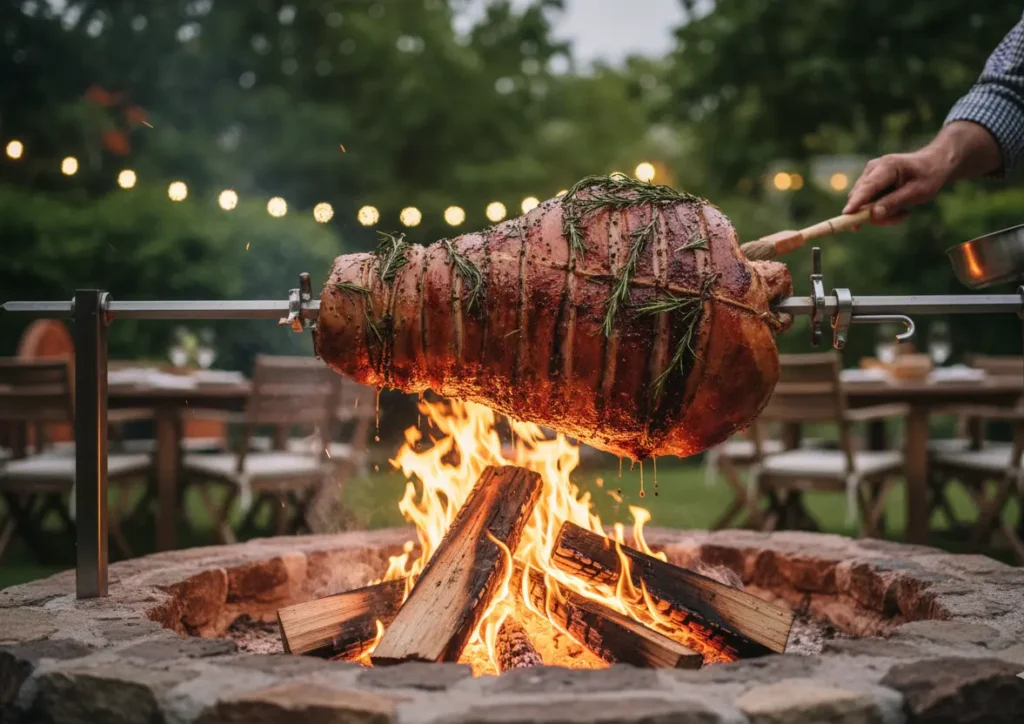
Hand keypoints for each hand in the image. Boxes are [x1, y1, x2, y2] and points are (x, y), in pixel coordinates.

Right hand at [843, 121, 1002, 224]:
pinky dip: (880, 210)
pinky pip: (868, 202)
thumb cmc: (928, 175)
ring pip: (863, 203)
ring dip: (880, 214)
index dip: (856, 202)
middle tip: (903, 217)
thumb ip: (894, 202)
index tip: (846, 214)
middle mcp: (872, 169)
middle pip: (861, 198)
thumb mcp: (917, 192)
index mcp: (886, 167)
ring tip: (904, 213)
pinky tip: (899, 208)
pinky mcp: (870, 183)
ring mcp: (869, 176)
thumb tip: (873, 215)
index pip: (867, 187)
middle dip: (875, 214)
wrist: (934, 163)